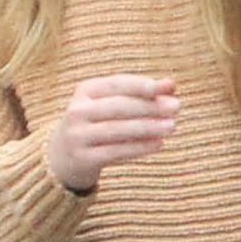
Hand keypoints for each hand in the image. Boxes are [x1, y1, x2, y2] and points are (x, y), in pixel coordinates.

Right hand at [46, 75, 178, 192]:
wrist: (63, 155)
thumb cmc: (98, 124)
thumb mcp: (112, 105)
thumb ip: (140, 95)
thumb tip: (171, 86)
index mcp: (85, 91)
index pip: (116, 84)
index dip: (141, 84)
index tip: (168, 86)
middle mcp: (78, 110)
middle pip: (118, 106)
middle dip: (149, 105)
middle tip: (176, 106)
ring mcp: (78, 134)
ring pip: (117, 129)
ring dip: (148, 127)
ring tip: (172, 126)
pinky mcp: (84, 157)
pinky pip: (116, 152)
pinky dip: (139, 147)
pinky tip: (159, 143)